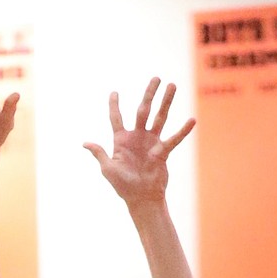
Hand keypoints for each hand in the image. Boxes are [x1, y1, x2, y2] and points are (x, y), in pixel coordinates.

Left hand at [84, 79, 194, 206]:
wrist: (141, 199)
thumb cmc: (123, 186)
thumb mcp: (108, 169)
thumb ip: (99, 153)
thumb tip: (85, 143)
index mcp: (121, 140)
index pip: (116, 118)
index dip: (114, 105)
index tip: (114, 92)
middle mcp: (137, 137)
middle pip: (143, 110)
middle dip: (149, 94)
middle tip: (156, 78)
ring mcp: (151, 142)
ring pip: (159, 117)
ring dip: (166, 102)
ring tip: (172, 85)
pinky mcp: (162, 151)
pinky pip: (174, 139)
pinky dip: (182, 131)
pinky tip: (192, 120)